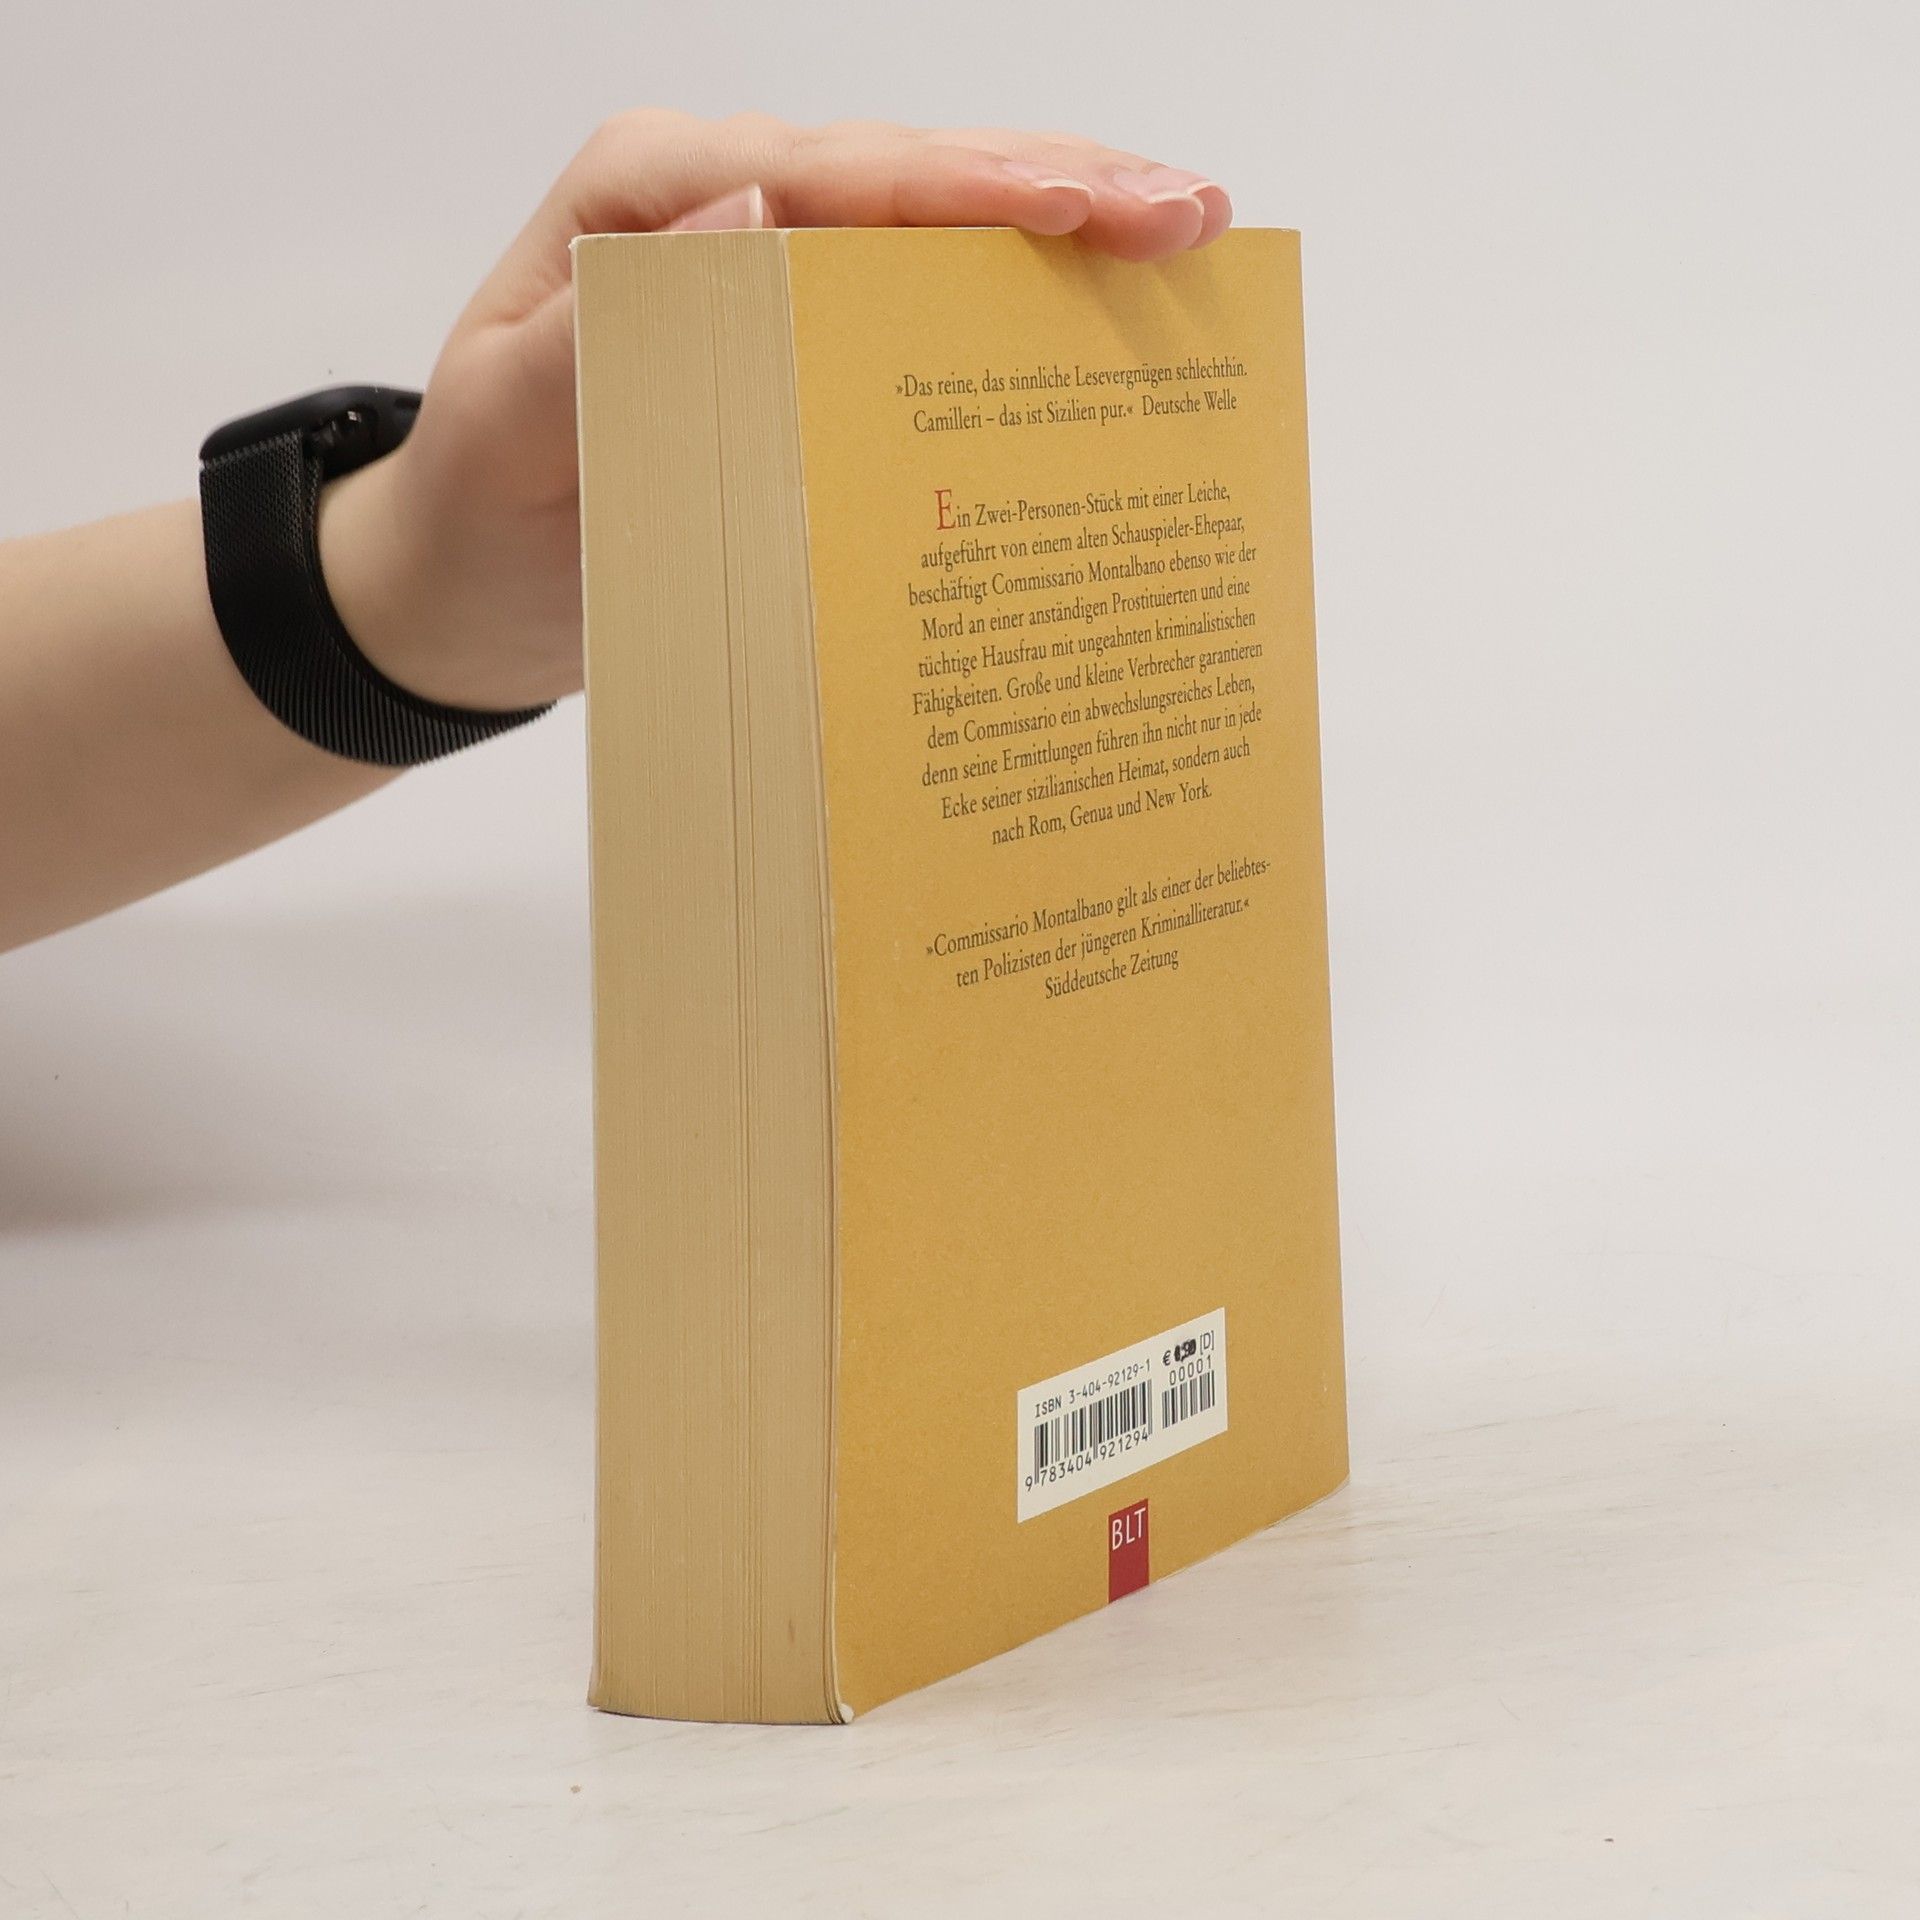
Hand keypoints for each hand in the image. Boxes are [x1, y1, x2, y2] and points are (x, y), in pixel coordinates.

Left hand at [318, 112, 1233, 713]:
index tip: (1081, 212)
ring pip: (937, 226)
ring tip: (1187, 236)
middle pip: (912, 178)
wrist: (464, 588)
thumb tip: (744, 209)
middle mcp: (721, 206)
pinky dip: (1017, 299)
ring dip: (1066, 225)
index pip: (833, 174)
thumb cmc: (477, 514)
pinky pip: (920, 301)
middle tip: (1190, 216)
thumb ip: (594, 332)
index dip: (967, 187)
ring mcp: (769, 266)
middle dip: (1060, 186)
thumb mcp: (503, 430)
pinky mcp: (800, 337)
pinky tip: (1103, 309)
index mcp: (650, 202)